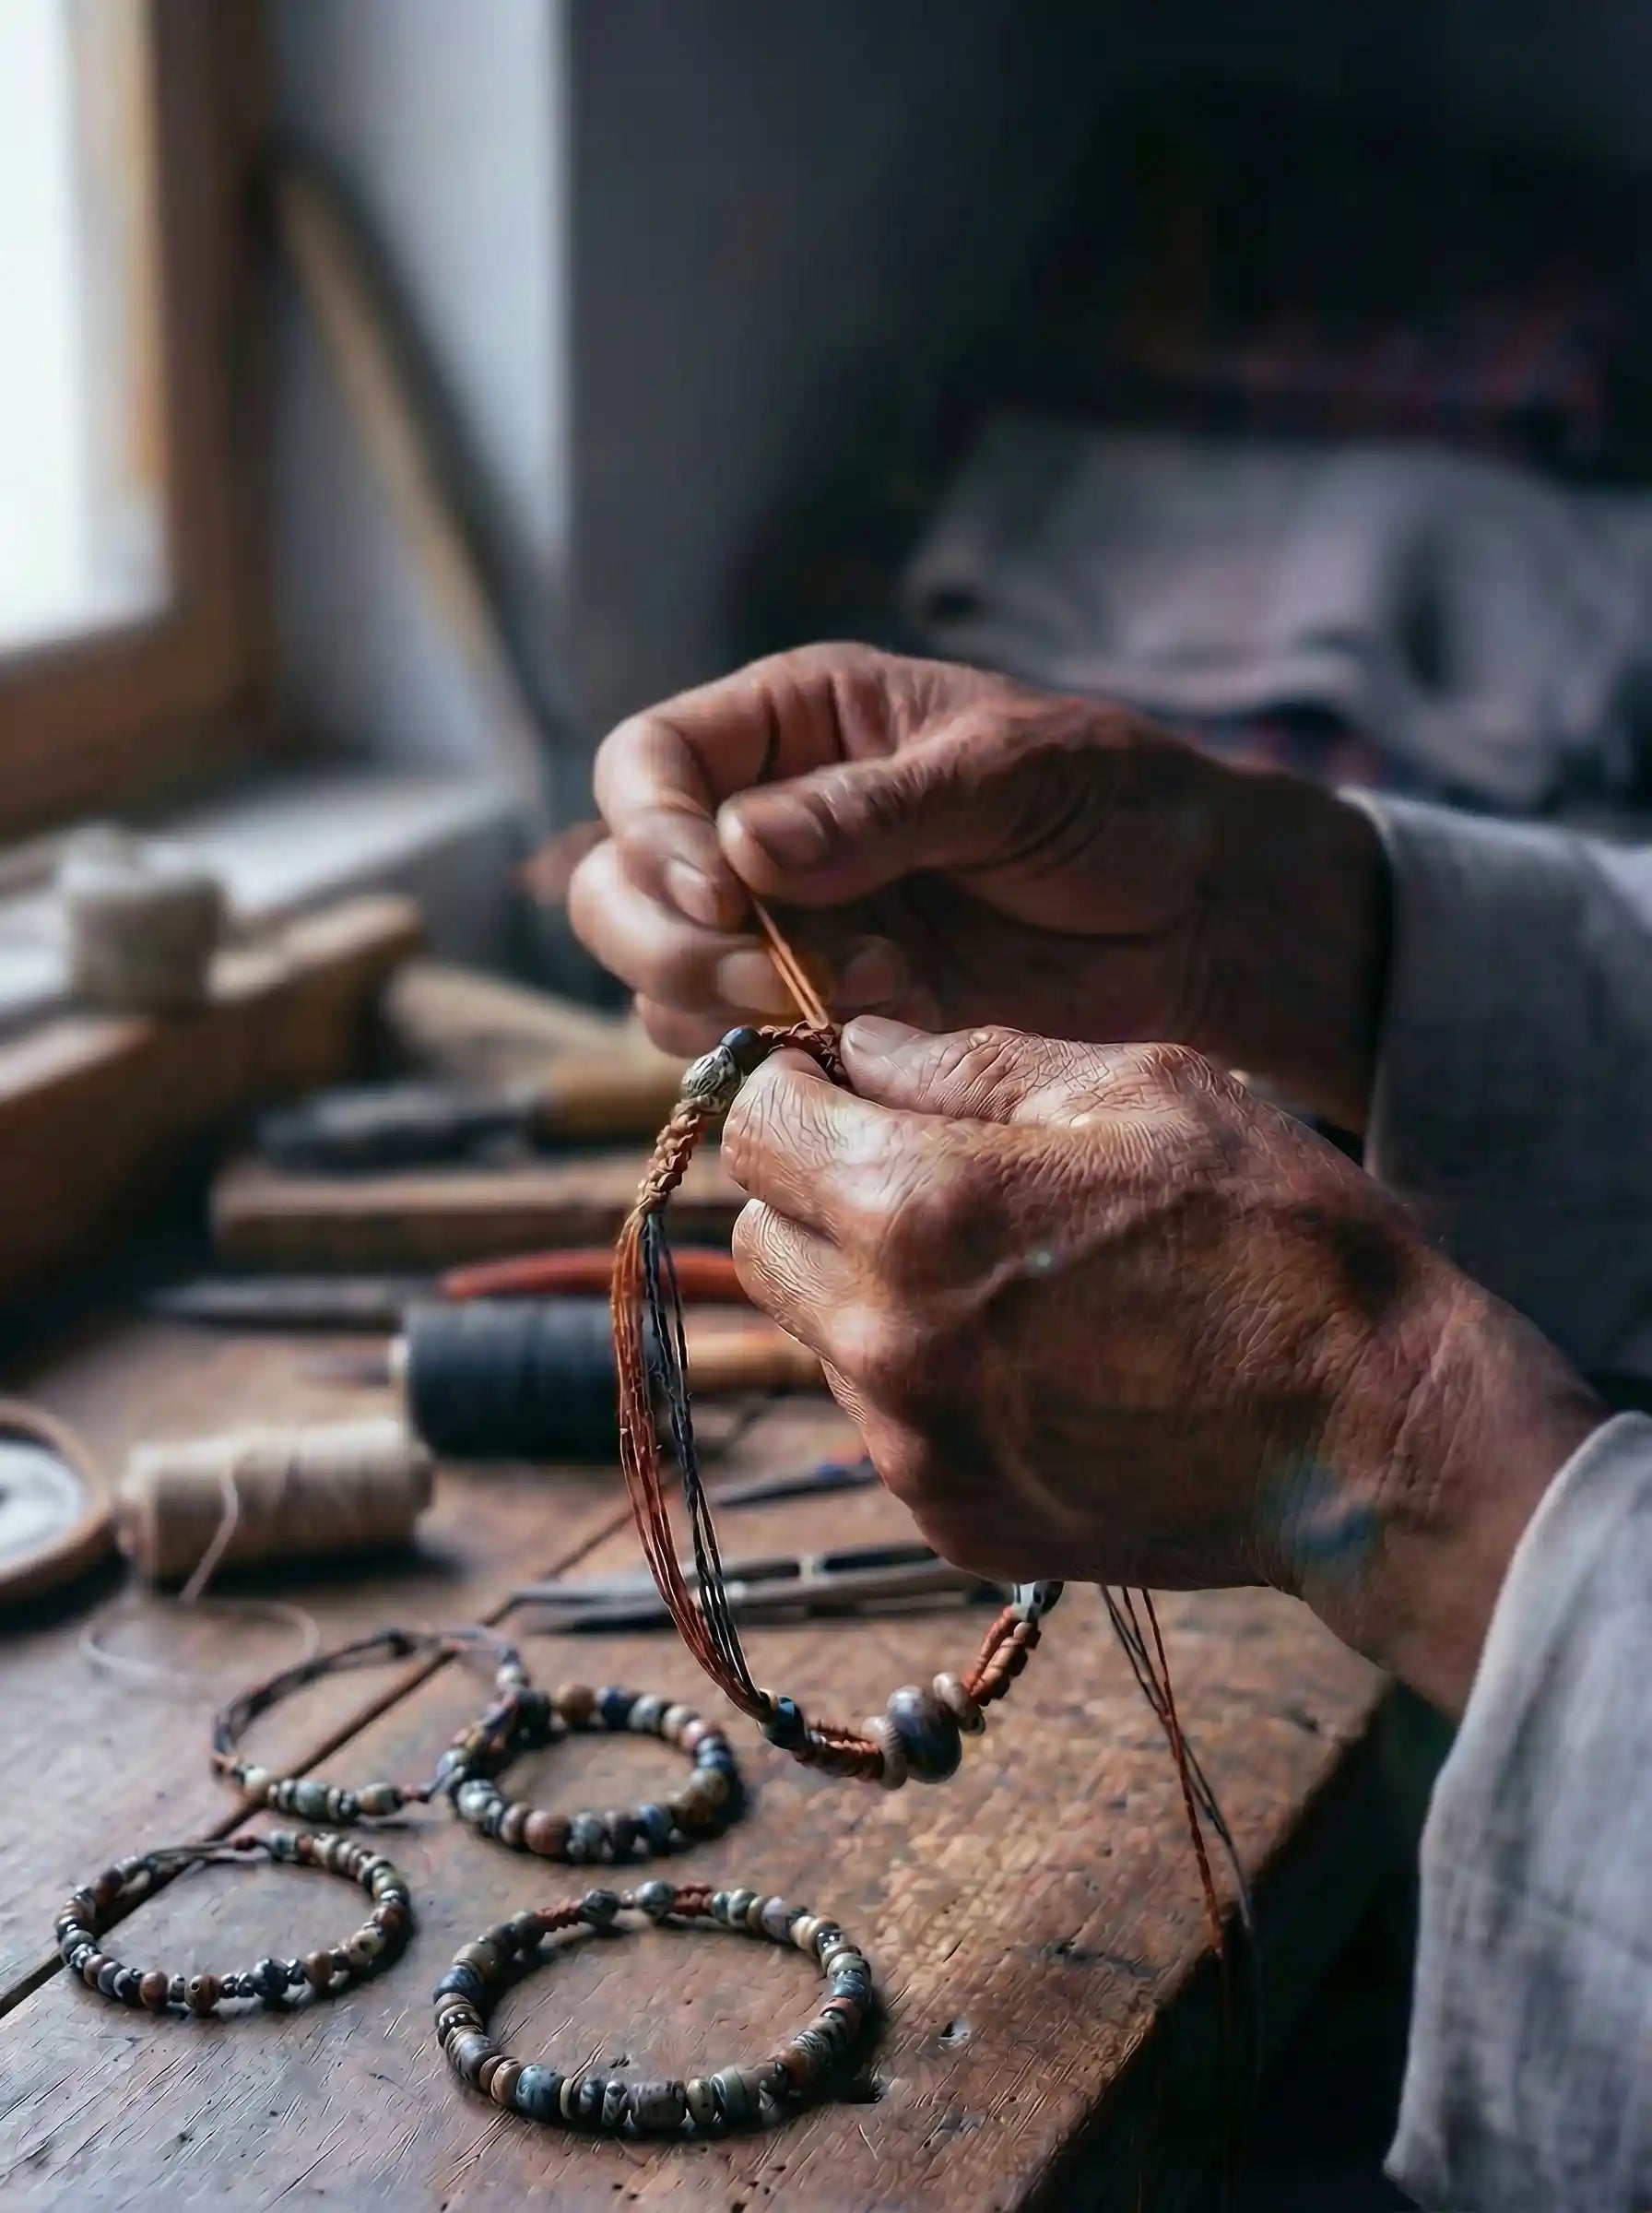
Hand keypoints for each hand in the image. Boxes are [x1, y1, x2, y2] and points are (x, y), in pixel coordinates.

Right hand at [569, 642, 1387, 1127]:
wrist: (1192, 914)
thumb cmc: (1112, 805)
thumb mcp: (1005, 777)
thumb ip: (875, 810)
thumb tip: (740, 848)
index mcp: (792, 726)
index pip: (644, 765)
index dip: (653, 830)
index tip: (720, 891)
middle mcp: (762, 825)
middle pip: (617, 884)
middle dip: (668, 939)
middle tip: (770, 974)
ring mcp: (784, 927)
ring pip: (657, 980)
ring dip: (721, 1006)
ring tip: (859, 996)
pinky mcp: (822, 1012)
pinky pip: (735, 1048)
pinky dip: (778, 1055)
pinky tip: (877, 1033)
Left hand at [722, 1019, 1601, 1714]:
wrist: (1369, 1439)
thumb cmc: (1273, 1237)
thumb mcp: (1138, 1086)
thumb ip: (967, 1058)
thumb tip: (853, 1046)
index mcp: (916, 1206)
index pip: (753, 1126)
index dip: (793, 1090)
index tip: (846, 1087)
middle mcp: (883, 1337)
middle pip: (756, 1234)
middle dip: (815, 1188)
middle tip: (924, 1171)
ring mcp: (909, 1444)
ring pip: (811, 1329)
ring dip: (862, 1284)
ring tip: (998, 1270)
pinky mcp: (947, 1516)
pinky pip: (876, 1419)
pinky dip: (920, 1376)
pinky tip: (1033, 1357)